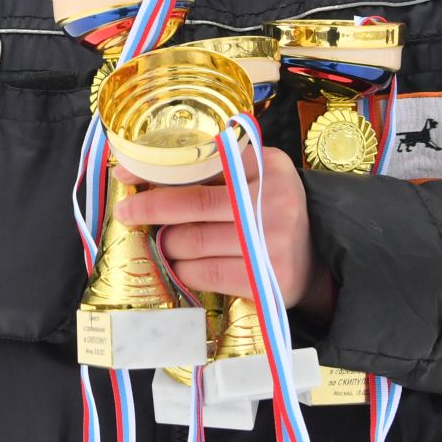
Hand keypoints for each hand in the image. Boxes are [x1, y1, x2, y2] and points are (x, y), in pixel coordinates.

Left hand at [112, 144, 332, 314]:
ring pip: (193, 241)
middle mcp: (273, 199)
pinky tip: (181, 266)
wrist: (316, 259)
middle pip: (193, 203)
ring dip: (168, 244)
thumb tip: (142, 175)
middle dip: (151, 208)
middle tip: (127, 213)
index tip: (126, 174)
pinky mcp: (265, 279)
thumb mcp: (255, 179)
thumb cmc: (271, 213)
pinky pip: (205, 273)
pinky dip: (183, 270)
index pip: (202, 163)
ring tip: (165, 243)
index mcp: (268, 165)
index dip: (158, 169)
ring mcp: (271, 241)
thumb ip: (212, 172)